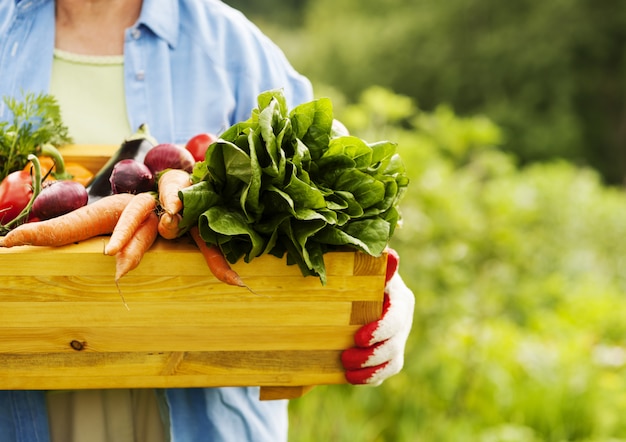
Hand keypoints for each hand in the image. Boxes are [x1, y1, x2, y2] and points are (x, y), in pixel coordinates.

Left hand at [341, 248, 414, 384]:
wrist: (351, 292)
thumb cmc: (356, 275)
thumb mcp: (363, 267)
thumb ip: (375, 264)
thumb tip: (390, 254)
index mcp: (399, 297)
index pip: (396, 317)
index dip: (380, 330)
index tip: (359, 338)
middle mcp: (403, 319)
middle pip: (395, 343)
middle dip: (371, 355)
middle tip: (345, 357)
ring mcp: (398, 338)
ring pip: (393, 361)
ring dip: (370, 369)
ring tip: (347, 370)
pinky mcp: (391, 354)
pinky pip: (387, 371)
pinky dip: (370, 377)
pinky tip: (352, 377)